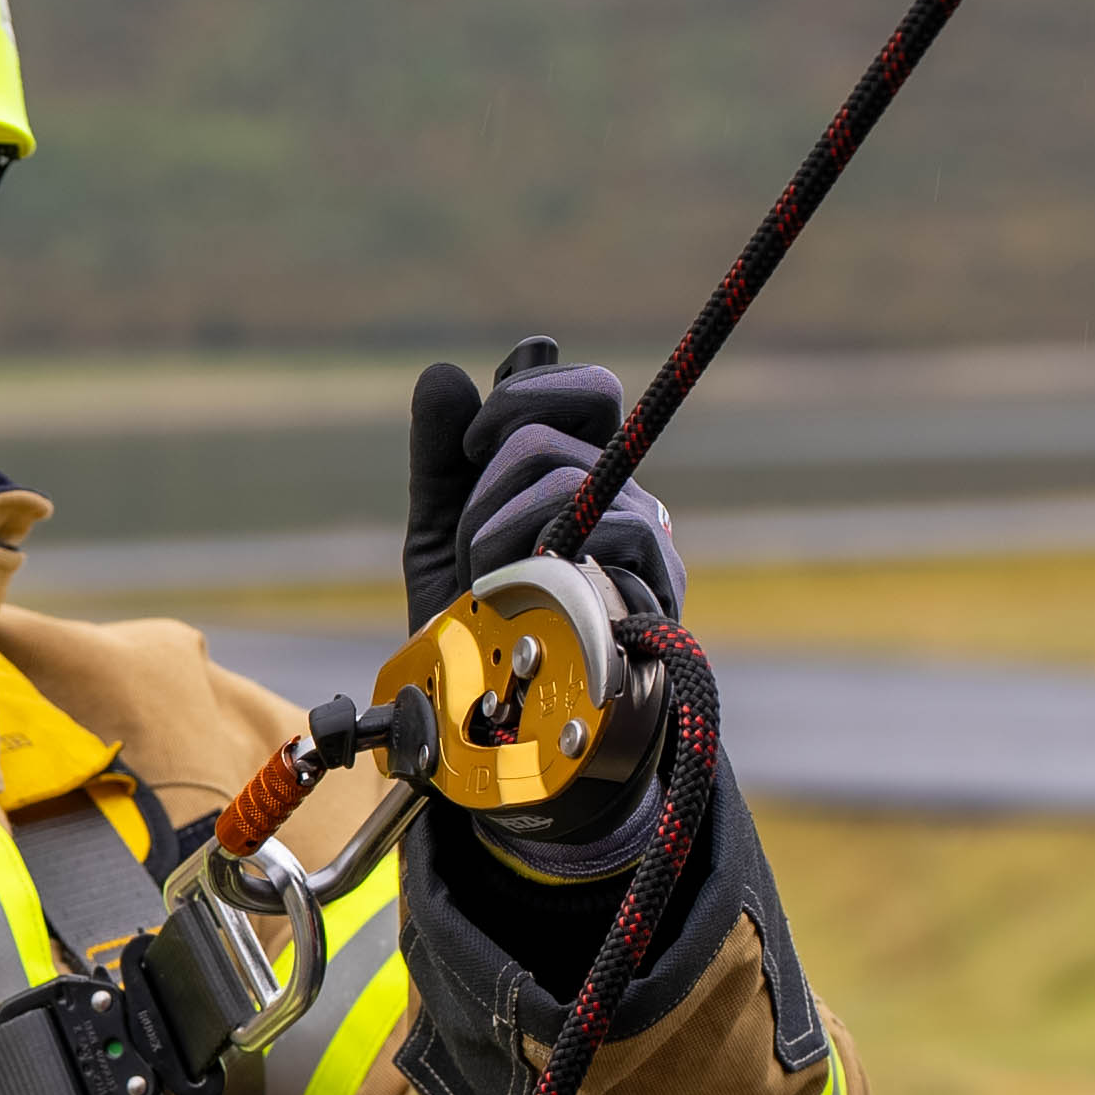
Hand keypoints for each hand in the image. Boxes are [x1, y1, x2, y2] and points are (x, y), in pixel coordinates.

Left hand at [402, 336, 683, 632]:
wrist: (494, 723)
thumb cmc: (476, 626)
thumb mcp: (441, 532)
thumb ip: (441, 454)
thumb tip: (445, 371)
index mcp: (589, 476)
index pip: (587, 388)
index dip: (522, 393)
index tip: (472, 441)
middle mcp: (628, 501)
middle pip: (577, 415)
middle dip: (496, 461)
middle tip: (473, 529)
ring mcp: (647, 547)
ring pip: (570, 473)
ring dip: (496, 523)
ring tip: (484, 578)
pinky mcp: (654, 592)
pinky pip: (607, 530)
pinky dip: (533, 554)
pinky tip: (515, 589)